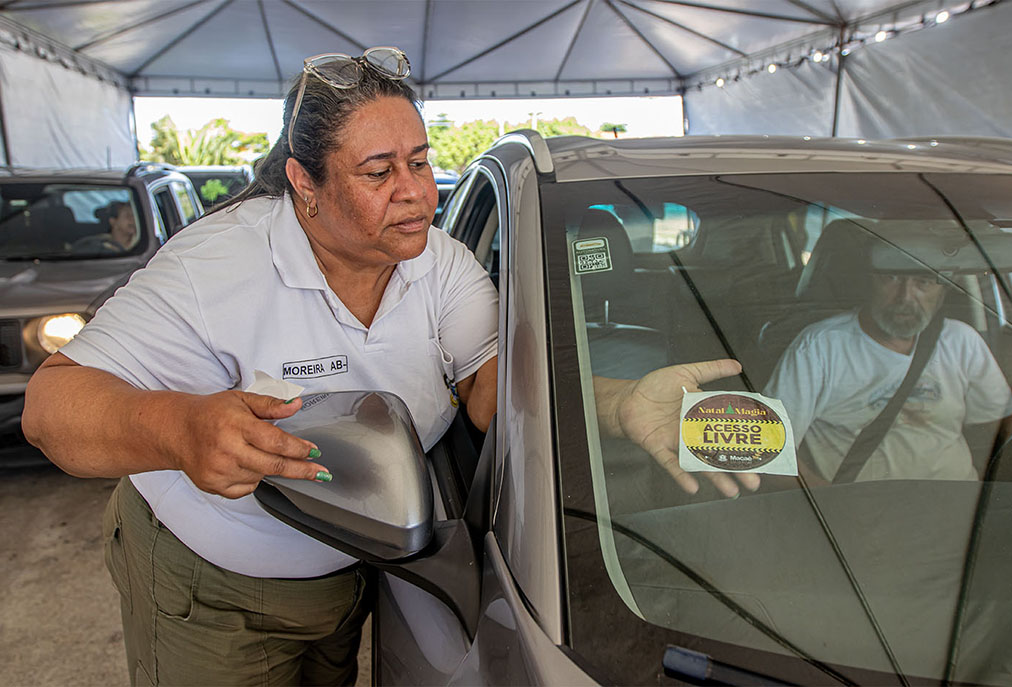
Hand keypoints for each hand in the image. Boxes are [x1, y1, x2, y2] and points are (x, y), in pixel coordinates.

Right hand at [168, 391, 327, 498]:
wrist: (177, 430)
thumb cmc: (211, 413)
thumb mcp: (242, 400)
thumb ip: (270, 404)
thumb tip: (295, 405)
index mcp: (236, 425)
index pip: (275, 441)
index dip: (298, 448)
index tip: (314, 452)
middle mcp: (226, 449)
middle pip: (273, 465)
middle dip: (301, 469)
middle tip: (319, 471)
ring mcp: (219, 470)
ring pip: (261, 476)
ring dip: (267, 467)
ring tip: (253, 451)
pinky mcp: (213, 485)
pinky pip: (246, 489)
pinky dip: (252, 478)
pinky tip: (242, 464)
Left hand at [613, 359, 760, 497]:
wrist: (628, 397)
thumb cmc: (655, 387)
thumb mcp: (687, 373)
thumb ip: (712, 370)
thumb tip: (737, 365)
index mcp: (704, 415)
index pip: (730, 430)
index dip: (745, 441)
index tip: (764, 453)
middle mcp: (694, 432)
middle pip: (720, 452)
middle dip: (737, 468)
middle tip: (754, 482)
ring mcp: (678, 442)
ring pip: (700, 462)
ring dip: (716, 477)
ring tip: (732, 491)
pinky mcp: (659, 448)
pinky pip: (672, 463)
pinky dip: (681, 475)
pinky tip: (693, 486)